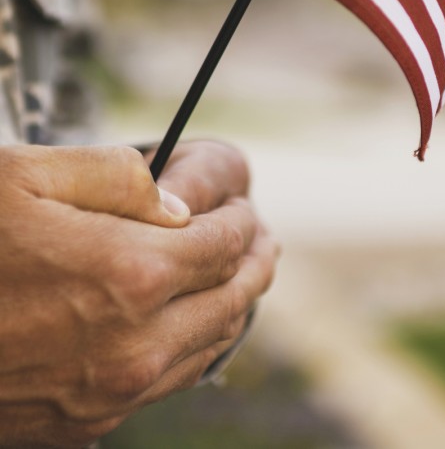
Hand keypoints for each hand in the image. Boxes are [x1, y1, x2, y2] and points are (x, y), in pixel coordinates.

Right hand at [0, 142, 277, 447]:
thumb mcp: (26, 177)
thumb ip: (116, 177)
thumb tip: (174, 204)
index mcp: (128, 275)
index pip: (222, 243)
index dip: (240, 218)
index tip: (245, 205)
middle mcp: (133, 345)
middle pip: (231, 298)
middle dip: (255, 261)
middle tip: (264, 238)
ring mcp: (112, 392)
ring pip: (209, 344)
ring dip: (234, 304)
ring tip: (244, 274)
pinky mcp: (86, 422)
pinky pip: (168, 380)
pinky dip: (194, 344)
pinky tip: (190, 321)